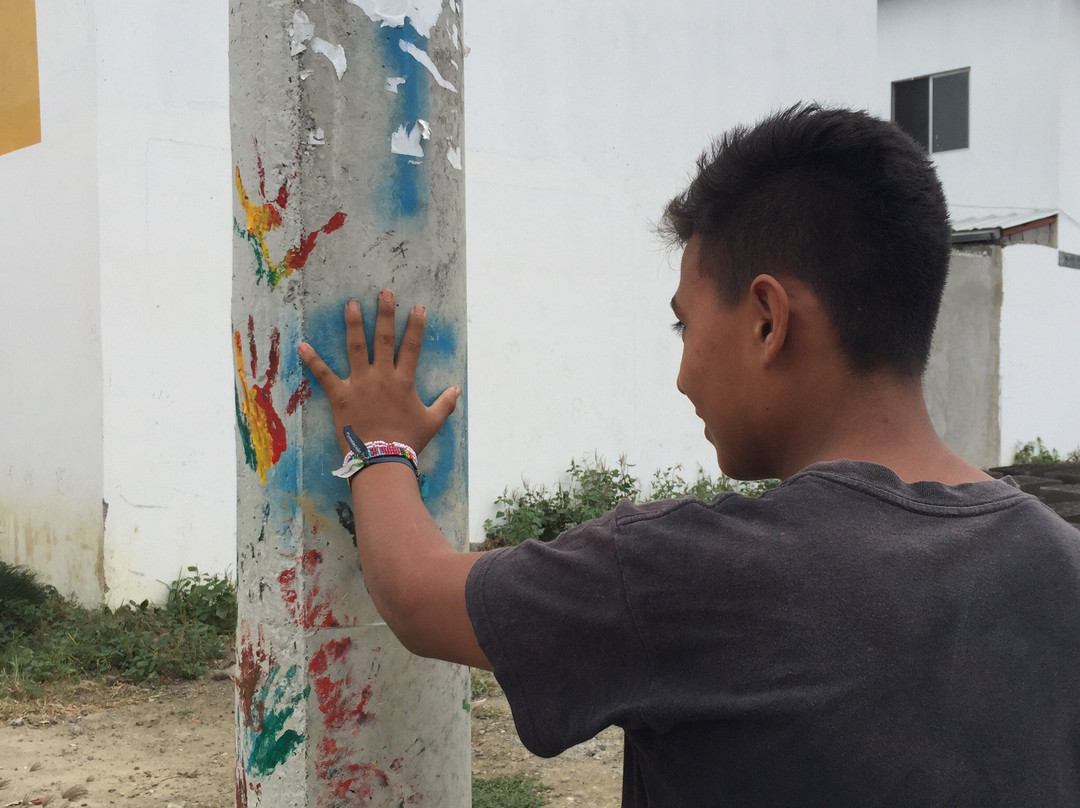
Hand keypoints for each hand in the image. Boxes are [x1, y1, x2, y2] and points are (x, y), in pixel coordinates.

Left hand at [298, 289, 460, 455]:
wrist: (382, 460)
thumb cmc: (407, 441)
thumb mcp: (432, 422)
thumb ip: (445, 404)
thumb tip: (456, 390)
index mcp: (404, 381)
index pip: (411, 346)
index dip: (414, 325)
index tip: (416, 307)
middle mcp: (382, 376)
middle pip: (384, 339)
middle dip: (385, 313)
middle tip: (383, 292)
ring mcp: (359, 384)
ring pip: (356, 348)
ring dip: (353, 324)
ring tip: (351, 304)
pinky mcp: (340, 396)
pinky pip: (324, 375)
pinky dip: (313, 360)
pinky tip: (303, 345)